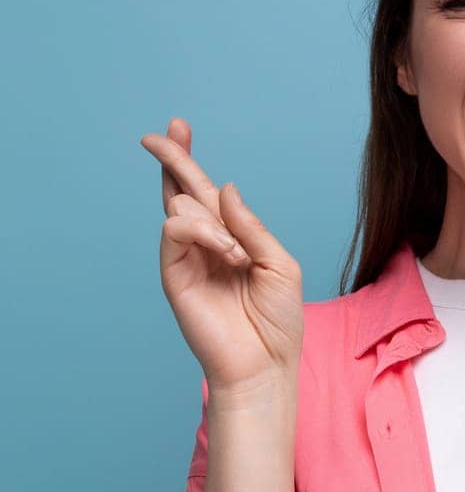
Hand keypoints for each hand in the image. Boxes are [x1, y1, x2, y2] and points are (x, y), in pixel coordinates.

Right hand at [140, 117, 304, 390]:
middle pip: (181, 190)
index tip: (178, 127)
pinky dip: (203, 233)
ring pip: (182, 208)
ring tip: (237, 258)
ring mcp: (188, 259)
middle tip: (158, 134)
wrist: (265, 364)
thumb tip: (225, 188)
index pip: (207, 192)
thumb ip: (251, 226)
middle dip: (172, 158)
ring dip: (214, 224)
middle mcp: (206, 245)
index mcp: (232, 238)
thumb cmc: (278, 322)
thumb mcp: (279, 264)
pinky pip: (175, 230)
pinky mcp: (174, 275)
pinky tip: (226, 255)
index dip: (189, 160)